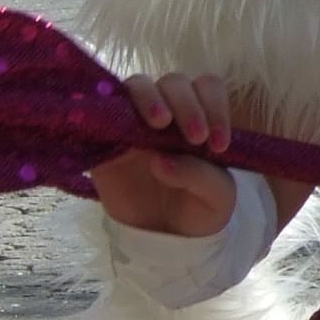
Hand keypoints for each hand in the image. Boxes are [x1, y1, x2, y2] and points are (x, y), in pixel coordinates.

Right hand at [90, 72, 235, 236]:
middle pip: (174, 82)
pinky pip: (100, 114)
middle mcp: (168, 111)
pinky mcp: (105, 139)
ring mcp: (134, 121)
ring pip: (138, 85)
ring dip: (150, 98)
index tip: (218, 144)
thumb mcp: (216, 199)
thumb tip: (160, 160)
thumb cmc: (198, 209)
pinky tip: (117, 135)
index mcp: (201, 118)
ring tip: (159, 124)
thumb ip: (200, 177)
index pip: (208, 88)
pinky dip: (106, 113)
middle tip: (196, 138)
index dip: (214, 106)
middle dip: (187, 104)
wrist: (164, 237)